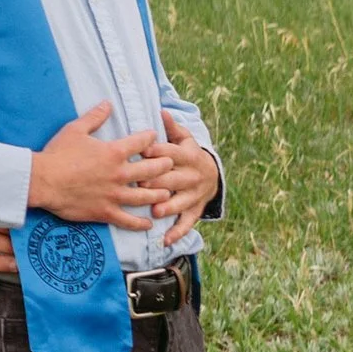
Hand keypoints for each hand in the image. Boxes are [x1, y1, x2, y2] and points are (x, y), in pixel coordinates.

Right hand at [27, 102, 169, 230]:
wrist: (42, 181)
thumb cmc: (57, 154)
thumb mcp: (75, 129)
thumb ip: (95, 117)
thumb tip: (107, 103)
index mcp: (114, 152)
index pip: (143, 142)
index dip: (151, 137)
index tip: (154, 137)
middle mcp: (120, 174)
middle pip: (153, 170)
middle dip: (164, 165)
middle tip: (169, 164)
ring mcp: (114, 195)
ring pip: (146, 196)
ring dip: (159, 193)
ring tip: (166, 193)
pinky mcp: (105, 211)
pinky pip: (128, 220)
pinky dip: (140, 224)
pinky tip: (149, 224)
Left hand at [150, 110, 219, 229]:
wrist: (212, 174)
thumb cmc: (187, 154)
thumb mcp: (184, 139)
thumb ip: (172, 128)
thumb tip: (162, 111)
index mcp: (188, 156)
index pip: (172, 153)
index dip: (158, 151)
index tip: (142, 150)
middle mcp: (192, 176)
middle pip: (174, 178)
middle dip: (158, 181)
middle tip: (140, 184)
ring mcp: (194, 195)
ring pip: (181, 201)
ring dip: (169, 206)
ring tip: (155, 212)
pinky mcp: (195, 210)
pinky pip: (187, 223)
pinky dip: (177, 232)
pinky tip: (165, 240)